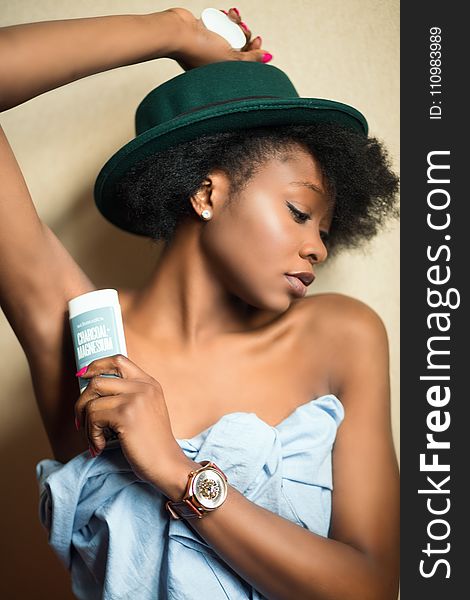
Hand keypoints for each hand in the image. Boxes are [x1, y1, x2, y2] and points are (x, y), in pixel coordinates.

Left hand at [74, 354, 185, 491]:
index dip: (96, 365)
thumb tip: (90, 390)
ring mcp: (135, 399)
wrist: (167, 463)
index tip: (82, 375)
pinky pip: (93, 418)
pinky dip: (92, 435)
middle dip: (81, 402)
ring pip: (91, 402)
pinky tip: (100, 446)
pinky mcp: (126, 415)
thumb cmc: (152, 443)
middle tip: (81, 422)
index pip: (118, 360)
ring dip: (86, 424)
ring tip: (94, 439)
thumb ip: (127, 395)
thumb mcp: (146, 410)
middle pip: (97, 381)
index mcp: (149, 383)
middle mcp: (143, 386)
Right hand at [164, 7, 269, 70]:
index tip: (258, 41)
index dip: (255, 52)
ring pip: (230, 33)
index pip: (244, 64)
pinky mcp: (202, 32)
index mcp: (221, 73)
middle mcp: (215, 61)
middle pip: (238, 47)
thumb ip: (250, 60)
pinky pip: (219, 24)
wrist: (177, 32)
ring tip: (234, 16)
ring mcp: (208, 46)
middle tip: (243, 28)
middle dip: (245, 34)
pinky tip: (228, 12)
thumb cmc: (198, 50)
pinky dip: (225, 18)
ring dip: (236, 22)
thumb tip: (267, 57)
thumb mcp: (230, 58)